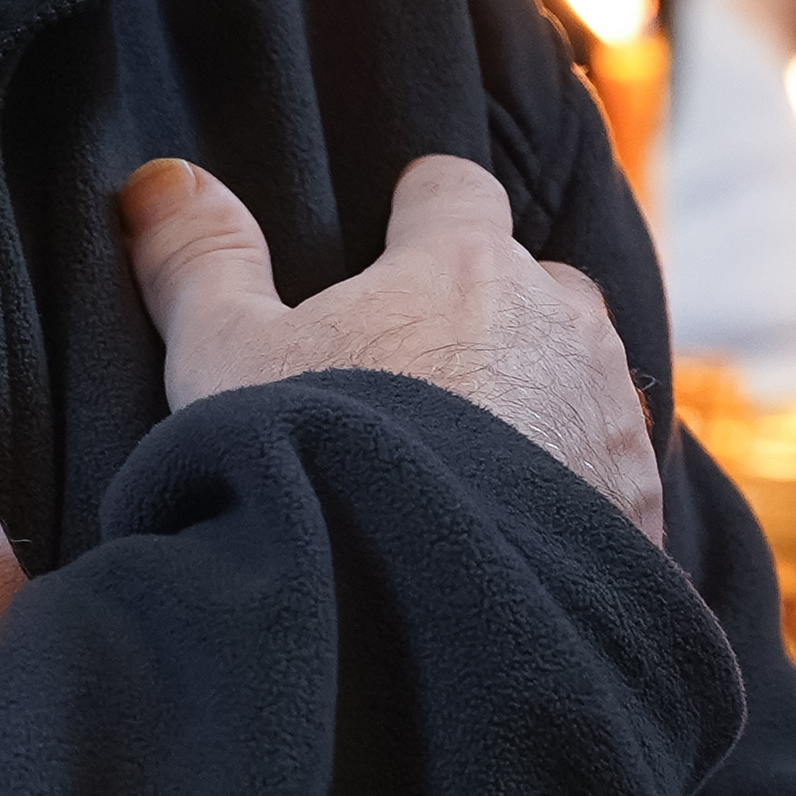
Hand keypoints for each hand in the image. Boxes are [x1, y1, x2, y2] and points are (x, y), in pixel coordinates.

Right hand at [119, 152, 665, 548]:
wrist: (430, 613)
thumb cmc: (322, 464)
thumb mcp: (224, 358)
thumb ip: (198, 261)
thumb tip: (157, 181)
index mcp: (464, 265)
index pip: (457, 189)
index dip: (421, 210)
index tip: (391, 240)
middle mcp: (559, 325)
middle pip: (537, 283)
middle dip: (493, 314)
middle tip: (423, 378)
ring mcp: (609, 419)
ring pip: (582, 380)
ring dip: (541, 404)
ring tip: (470, 470)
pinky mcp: (638, 512)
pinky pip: (611, 479)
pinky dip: (572, 494)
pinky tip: (512, 540)